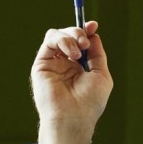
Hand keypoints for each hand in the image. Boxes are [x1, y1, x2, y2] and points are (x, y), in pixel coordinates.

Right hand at [32, 20, 112, 143]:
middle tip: (86, 44)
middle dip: (79, 33)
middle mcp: (64, 63)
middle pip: (69, 35)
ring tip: (78, 52)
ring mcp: (52, 63)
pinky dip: (62, 40)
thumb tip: (93, 34)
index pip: (80, 42)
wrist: (73, 117)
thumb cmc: (89, 102)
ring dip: (71, 37)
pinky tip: (71, 54)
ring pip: (58, 34)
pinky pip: (49, 40)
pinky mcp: (41, 64)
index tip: (93, 26)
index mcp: (79, 66)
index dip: (86, 31)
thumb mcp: (101, 74)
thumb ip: (97, 53)